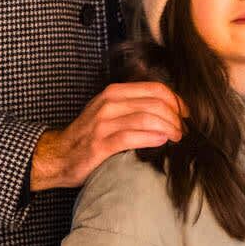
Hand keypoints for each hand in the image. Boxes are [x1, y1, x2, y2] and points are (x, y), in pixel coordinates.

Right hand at [31, 82, 183, 191]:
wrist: (58, 156)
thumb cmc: (90, 135)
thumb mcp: (110, 111)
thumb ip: (135, 105)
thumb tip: (170, 107)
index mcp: (115, 92)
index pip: (156, 89)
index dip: (177, 101)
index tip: (187, 115)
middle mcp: (109, 104)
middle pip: (155, 103)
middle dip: (176, 117)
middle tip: (184, 130)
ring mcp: (102, 123)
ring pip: (146, 118)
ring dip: (168, 128)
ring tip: (177, 137)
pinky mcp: (99, 144)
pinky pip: (130, 137)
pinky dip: (151, 138)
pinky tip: (162, 142)